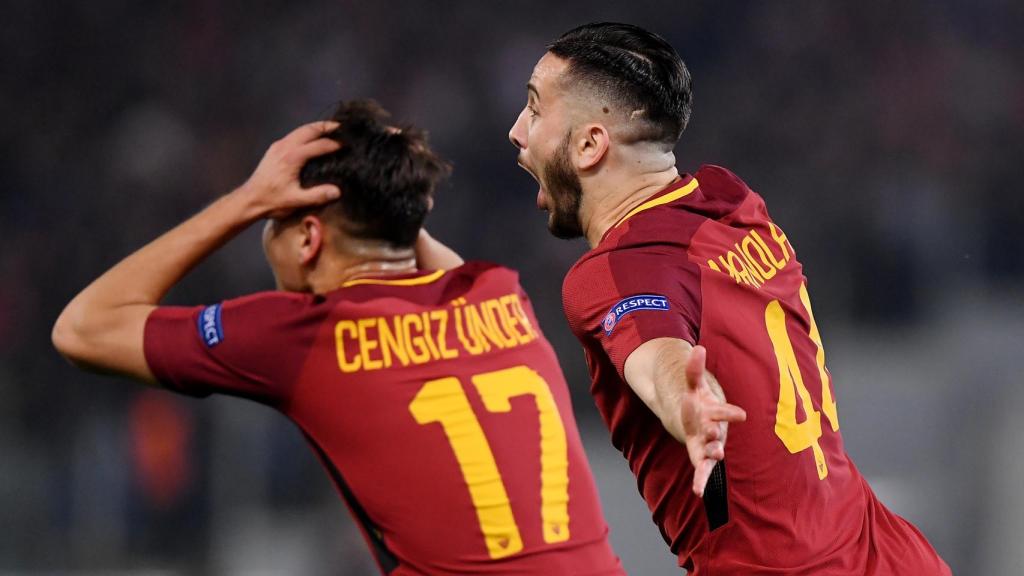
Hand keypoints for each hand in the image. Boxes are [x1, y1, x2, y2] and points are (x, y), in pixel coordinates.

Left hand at [237, 121, 342, 218]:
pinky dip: (306, 133)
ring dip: (316, 128)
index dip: (335, 144)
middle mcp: (285, 147)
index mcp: (292, 157)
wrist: (249, 200)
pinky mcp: (274, 149)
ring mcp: (278, 146)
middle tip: (342, 127)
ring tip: (330, 130)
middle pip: (309, 130)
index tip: (348, 144)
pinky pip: (294, 135)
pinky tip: (312, 139)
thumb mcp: (296, 201)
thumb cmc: (272, 201)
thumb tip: (337, 191)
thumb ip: (317, 195)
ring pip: (300, 130)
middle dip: (326, 127)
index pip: (319, 145)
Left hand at [680, 345, 746, 495]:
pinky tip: (698, 492)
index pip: (724, 411)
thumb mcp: (693, 386)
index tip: (741, 416)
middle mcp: (715, 430)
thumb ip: (694, 370)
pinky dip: (701, 481)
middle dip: (717, 438)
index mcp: (715, 412)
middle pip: (718, 434)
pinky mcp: (701, 458)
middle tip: (718, 442)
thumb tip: (698, 348)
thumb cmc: (698, 404)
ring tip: (715, 459)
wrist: (695, 422)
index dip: (731, 414)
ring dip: (713, 456)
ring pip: (713, 453)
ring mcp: (709, 446)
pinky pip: (703, 471)